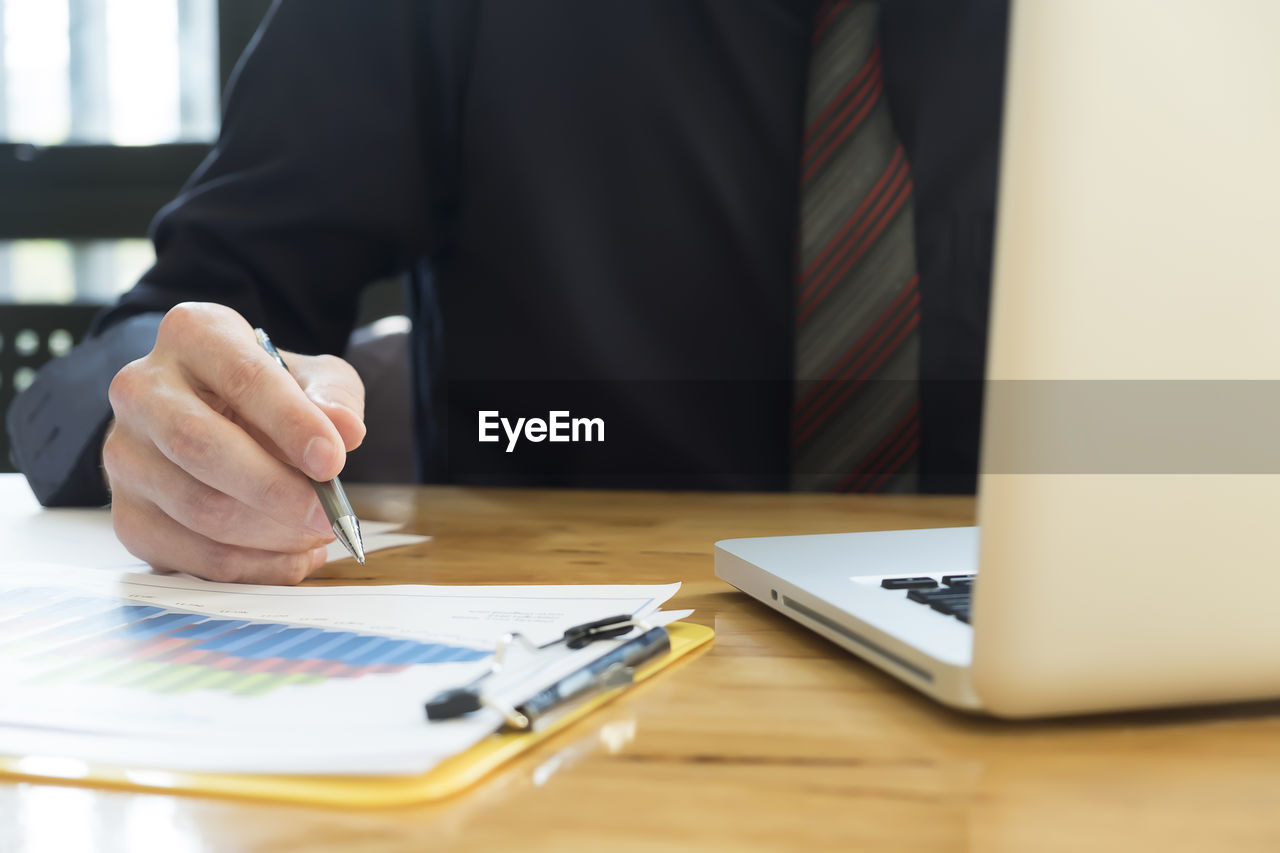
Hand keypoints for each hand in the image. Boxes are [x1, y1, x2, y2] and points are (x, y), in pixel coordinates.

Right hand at [103, 302, 366, 583]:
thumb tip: (346, 431)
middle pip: (202, 447)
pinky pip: (190, 556)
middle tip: (328, 514)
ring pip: (197, 508)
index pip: (242, 378)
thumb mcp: (312, 376)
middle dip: (275, 490)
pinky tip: (292, 556)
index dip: (290, 424)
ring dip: (270, 533)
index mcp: (193, 334)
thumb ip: (334, 396)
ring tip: (318, 532)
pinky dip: (252, 567)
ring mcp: (124, 454)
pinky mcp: (128, 513)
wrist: (211, 412)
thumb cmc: (267, 392)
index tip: (332, 461)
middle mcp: (142, 389)